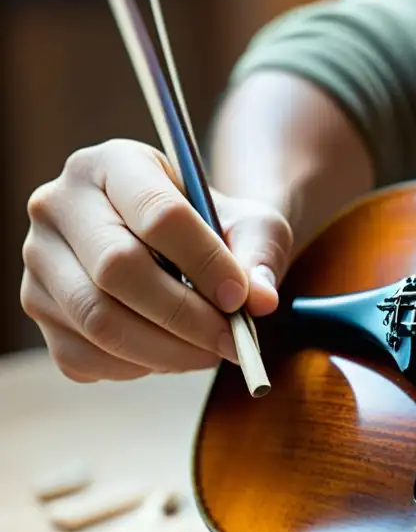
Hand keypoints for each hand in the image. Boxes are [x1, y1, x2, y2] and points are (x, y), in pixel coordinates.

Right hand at [20, 138, 292, 382]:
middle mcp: (60, 204)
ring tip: (210, 351)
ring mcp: (40, 258)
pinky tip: (172, 354)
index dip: (205, 262)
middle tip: (230, 340)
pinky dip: (138, 367)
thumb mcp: (253, 225)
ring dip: (166, 351)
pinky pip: (86, 355)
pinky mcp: (37, 307)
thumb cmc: (217, 229)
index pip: (157, 213)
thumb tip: (261, 301)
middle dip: (185, 316)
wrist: (181, 246)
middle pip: (117, 269)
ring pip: (98, 320)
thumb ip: (261, 255)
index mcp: (114, 164)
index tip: (241, 298)